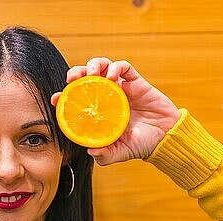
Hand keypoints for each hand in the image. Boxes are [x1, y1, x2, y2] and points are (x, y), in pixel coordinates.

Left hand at [51, 58, 180, 165]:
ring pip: (102, 67)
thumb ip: (105, 155)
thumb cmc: (141, 145)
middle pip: (85, 78)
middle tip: (72, 79)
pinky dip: (116, 67)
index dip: (64, 97)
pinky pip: (123, 67)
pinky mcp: (136, 81)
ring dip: (94, 65)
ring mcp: (120, 88)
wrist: (166, 137)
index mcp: (99, 112)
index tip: (56, 98)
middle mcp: (106, 97)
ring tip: (93, 73)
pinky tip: (113, 75)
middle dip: (76, 74)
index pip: (76, 100)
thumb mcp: (120, 153)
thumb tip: (90, 151)